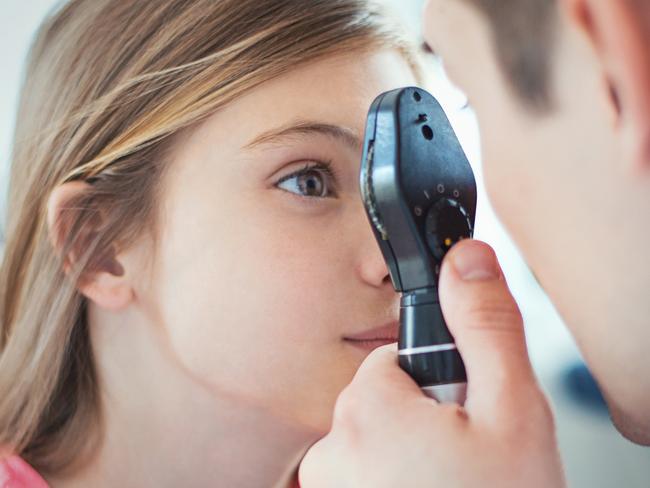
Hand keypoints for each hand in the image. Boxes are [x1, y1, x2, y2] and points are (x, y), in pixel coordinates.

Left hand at [299, 240, 564, 487]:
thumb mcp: (512, 411)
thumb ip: (485, 326)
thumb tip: (466, 258)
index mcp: (370, 407)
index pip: (391, 362)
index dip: (435, 385)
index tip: (460, 417)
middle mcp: (332, 448)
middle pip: (379, 403)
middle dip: (420, 422)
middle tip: (461, 461)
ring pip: (370, 445)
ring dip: (404, 459)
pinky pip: (357, 479)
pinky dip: (386, 486)